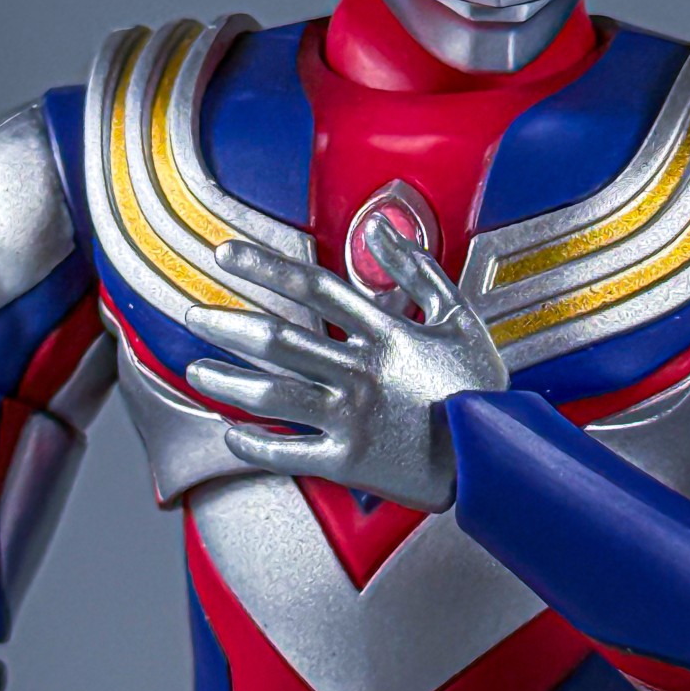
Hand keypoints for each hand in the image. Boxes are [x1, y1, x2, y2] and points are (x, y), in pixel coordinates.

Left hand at [184, 217, 508, 510]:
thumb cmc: (477, 388)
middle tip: (193, 314)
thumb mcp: (458, 317)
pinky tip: (227, 434)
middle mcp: (363, 373)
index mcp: (388, 334)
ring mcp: (353, 420)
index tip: (225, 254)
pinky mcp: (348, 463)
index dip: (265, 266)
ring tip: (196, 370)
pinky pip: (287, 453)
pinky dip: (252, 445)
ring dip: (227, 381)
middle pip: (280, 340)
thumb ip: (418, 269)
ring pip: (273, 395)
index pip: (314, 286)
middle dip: (228, 324)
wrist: (496, 461)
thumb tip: (380, 227)